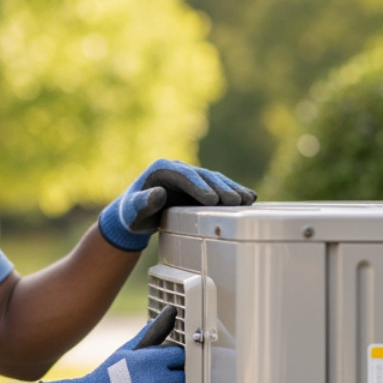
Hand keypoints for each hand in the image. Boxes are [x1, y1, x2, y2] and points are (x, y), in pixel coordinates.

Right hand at [38, 309, 184, 382]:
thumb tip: (171, 312)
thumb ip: (152, 334)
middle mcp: (157, 382)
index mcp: (150, 360)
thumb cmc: (107, 379)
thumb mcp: (126, 353)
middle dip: (171, 382)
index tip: (157, 369)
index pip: (180, 356)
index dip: (169, 362)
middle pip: (184, 379)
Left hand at [98, 159, 255, 251]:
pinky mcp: (200, 186)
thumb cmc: (131, 213)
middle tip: (236, 203)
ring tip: (247, 201)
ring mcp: (191, 177)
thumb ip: (143, 203)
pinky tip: (250, 198)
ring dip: (232, 189)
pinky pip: (219, 186)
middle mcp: (179, 169)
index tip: (212, 200)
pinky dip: (234, 191)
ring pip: (215, 180)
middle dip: (221, 188)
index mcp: (162, 169)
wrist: (135, 213)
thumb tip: (159, 194)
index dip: (199, 186)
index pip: (184, 176)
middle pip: (204, 176)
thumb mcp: (133, 211)